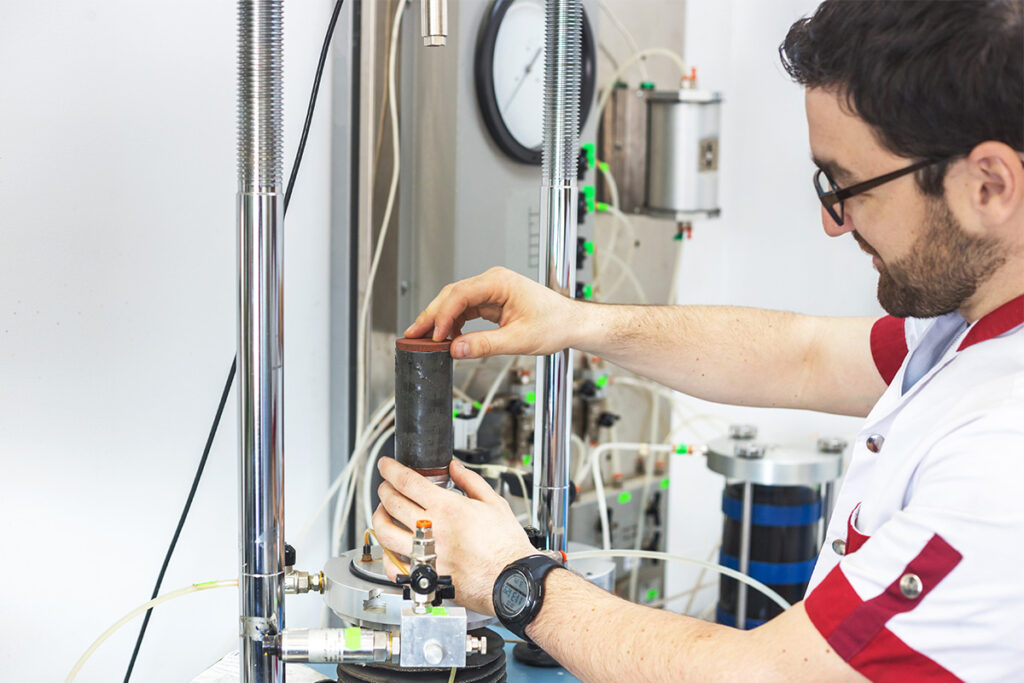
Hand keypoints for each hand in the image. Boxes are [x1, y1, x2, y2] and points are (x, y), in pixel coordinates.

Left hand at [372, 457, 536, 615]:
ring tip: (382, 513)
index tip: (385, 466)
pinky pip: (395, 566)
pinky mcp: (426, 575)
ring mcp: (426, 554)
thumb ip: (470, 481)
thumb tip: (455, 467)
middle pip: (392, 503)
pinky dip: (387, 556)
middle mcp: (432, 530)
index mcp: (447, 508)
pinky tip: (391, 549)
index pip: (407, 482)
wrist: (512, 579)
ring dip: (378, 519)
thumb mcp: (493, 503)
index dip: (390, 470)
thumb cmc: (506, 545)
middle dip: (383, 490)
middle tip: (384, 486)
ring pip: (386, 533)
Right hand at [403, 266, 582, 358]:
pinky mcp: (491, 302)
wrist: (572, 323)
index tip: (434, 336)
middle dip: (432, 316)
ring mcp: (491, 291)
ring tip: (425, 340)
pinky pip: (465, 310)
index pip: (460, 294)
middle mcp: (493, 282)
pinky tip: (446, 338)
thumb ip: (485, 345)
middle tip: (413, 335)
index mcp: (499, 282)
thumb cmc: (555, 324)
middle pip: (452, 295)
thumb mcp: (519, 339)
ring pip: (455, 302)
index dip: (443, 315)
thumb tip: (456, 350)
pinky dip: (453, 324)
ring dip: (440, 320)